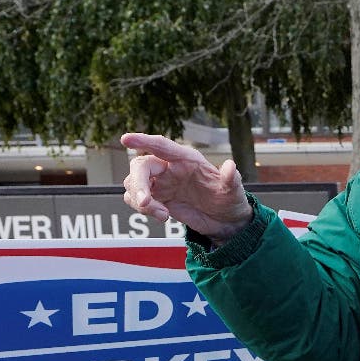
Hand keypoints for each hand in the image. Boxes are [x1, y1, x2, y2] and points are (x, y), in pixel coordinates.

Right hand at [120, 132, 252, 242]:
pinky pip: (135, 198)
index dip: (144, 140)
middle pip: (140, 166)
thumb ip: (231, 179)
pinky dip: (142, 209)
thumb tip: (230, 166)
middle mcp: (170, 168)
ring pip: (133, 183)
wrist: (225, 221)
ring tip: (163, 215)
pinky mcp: (157, 198)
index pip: (162, 146)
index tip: (126, 139)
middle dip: (138, 184)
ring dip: (141, 201)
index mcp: (186, 159)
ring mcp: (161, 183)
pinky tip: (163, 216)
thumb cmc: (229, 200)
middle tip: (145, 203)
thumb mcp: (234, 191)